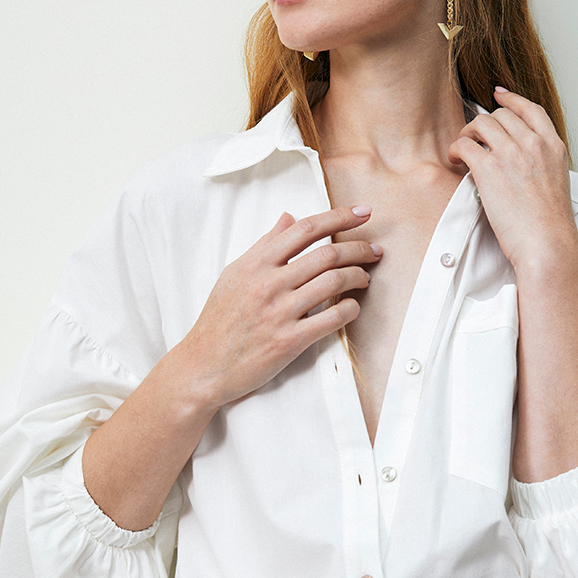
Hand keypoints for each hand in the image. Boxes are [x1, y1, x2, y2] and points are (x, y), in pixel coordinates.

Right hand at [175, 206, 381, 411]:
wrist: (203, 365)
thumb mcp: (235, 274)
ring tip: (365, 278)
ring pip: (333, 281)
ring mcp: (279, 312)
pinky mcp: (289, 341)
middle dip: (358, 248)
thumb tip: (288, 217)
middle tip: (374, 250)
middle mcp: (268, 283)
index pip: (305, 229)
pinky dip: (349, 308)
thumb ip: (264, 245)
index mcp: (256, 263)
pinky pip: (331, 318)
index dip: (339, 216)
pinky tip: (352, 306)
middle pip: (326, 253)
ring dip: (357, 276)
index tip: (363, 212)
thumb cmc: (219, 320)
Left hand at [448, 87, 577, 272]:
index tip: (499, 94)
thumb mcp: (557, 183)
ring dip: (467, 133)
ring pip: (481, 123)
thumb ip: (541, 164)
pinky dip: (456, 149)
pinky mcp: (489, 168)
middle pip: (501, 114)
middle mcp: (533, 144)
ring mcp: (511, 153)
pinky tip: (456, 161)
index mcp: (553, 146)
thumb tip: (521, 163)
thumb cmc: (550, 225)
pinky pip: (465, 144)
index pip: (531, 109)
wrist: (547, 243)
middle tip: (474, 137)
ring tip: (463, 149)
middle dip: (484, 123)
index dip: (511, 99)